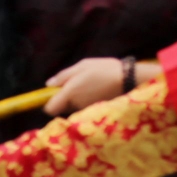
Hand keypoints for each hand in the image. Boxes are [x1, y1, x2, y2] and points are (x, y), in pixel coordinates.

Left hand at [43, 57, 159, 114]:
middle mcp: (76, 104)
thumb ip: (63, 76)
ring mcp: (86, 109)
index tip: (52, 95)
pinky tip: (98, 89)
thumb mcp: (81, 66)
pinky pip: (85, 107)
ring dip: (77, 98)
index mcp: (69, 93)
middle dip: (66, 98)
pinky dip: (87, 100)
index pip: (50, 109)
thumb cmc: (103, 69)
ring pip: (74, 106)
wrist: (128, 78)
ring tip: (90, 84)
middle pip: (63, 106)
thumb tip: (48, 84)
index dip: (48, 103)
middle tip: (77, 83)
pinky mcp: (96, 110)